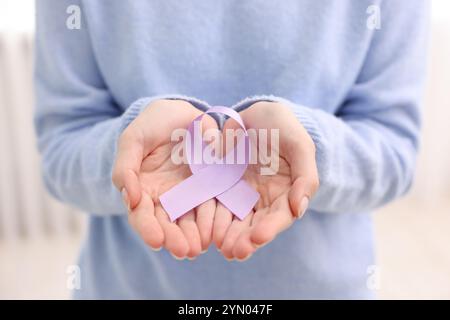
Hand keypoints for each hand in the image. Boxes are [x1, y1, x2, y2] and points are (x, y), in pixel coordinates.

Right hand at [113, 99, 217, 258]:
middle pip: (168, 225)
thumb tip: (131, 198)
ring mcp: (189, 194)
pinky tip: (216, 231)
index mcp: (143, 190)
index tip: (156, 241)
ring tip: (199, 247)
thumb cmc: (151, 126)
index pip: (142, 216)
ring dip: (194, 236)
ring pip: (190, 220)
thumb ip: (125, 167)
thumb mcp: (132, 140)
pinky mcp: (210, 187)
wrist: (179, 113)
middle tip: (184, 251)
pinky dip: (213, 219)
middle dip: (174, 239)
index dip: (148, 229)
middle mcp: (166, 198)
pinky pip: (212, 205)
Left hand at [213, 101, 318, 259]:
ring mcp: (242, 194)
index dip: (270, 229)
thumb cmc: (282, 128)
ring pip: (235, 220)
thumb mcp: (299, 145)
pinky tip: (206, 229)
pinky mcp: (221, 187)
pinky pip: (216, 204)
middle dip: (246, 240)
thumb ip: (305, 176)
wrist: (256, 113)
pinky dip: (212, 218)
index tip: (258, 238)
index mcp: (286, 193)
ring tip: (221, 247)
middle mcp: (264, 199)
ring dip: (229, 236)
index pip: (280, 216)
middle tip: (234, 252)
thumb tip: (300, 209)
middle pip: (256, 225)